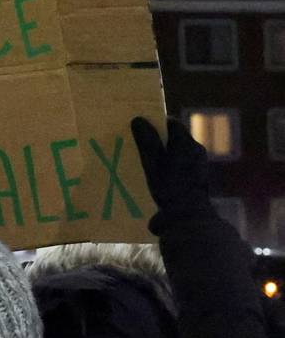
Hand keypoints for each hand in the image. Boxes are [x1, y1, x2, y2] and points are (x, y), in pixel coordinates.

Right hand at [131, 117, 212, 232]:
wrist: (189, 219)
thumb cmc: (170, 187)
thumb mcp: (153, 162)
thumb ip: (147, 140)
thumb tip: (138, 119)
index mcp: (188, 143)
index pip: (172, 124)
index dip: (156, 123)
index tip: (142, 127)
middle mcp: (196, 152)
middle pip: (175, 139)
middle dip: (159, 140)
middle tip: (140, 144)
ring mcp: (198, 168)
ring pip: (178, 154)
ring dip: (164, 156)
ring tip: (146, 163)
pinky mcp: (197, 182)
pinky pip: (181, 168)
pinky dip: (169, 169)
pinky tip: (157, 179)